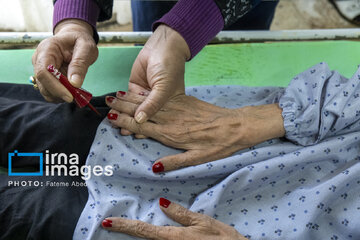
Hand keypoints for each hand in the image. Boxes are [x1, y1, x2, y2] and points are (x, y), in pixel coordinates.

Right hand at [32, 19, 97, 102]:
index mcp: (47, 49)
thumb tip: (75, 84)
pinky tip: (71, 91)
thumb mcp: (86, 48)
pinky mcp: (45, 77)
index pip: (44, 71)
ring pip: (45, 90)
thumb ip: (80, 64)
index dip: (55, 86)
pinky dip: (60, 95)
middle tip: (77, 97)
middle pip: (42, 83)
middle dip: (59, 93)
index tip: (70, 96)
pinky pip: (49, 91)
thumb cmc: (80, 41)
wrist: (74, 38)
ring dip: (60, 96)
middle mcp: (39, 59)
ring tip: (76, 92)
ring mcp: (40, 69)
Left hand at [102, 198, 246, 239]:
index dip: (124, 226)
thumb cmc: (222, 239)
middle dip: (127, 231)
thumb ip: (181, 214)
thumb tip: (162, 203)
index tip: (107, 221)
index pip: (143, 230)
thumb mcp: (203, 222)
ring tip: (128, 225)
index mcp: (173, 237)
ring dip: (140, 235)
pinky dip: (153, 238)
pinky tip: (152, 232)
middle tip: (112, 222)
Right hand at [106, 92, 284, 171]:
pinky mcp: (184, 101)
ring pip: (149, 104)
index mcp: (172, 135)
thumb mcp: (198, 159)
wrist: (236, 125)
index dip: (126, 122)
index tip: (111, 117)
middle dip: (123, 107)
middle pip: (142, 113)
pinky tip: (138, 90)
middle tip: (107, 101)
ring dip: (131, 98)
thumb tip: (154, 168)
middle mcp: (171, 120)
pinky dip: (147, 94)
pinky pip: (161, 98)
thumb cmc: (218, 145)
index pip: (143, 127)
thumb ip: (175, 162)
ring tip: (116, 94)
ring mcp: (177, 109)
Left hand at [125, 24, 189, 127]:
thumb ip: (151, 105)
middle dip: (132, 124)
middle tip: (122, 131)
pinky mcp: (135, 87)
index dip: (146, 128)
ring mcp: (145, 95)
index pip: (156, 120)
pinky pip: (127, 99)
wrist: (163, 46)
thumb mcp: (163, 88)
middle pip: (143, 116)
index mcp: (169, 106)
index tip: (136, 135)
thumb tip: (139, 120)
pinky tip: (114, 112)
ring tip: (115, 123)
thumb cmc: (170, 68)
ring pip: (133, 108)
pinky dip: (120, 105)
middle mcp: (157, 102)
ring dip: (124, 115)